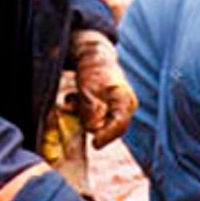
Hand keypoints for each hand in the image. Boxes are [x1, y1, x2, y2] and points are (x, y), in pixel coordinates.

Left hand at [70, 30, 137, 148]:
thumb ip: (90, 111)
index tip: (95, 144)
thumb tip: (93, 130)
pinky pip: (93, 119)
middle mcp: (124, 107)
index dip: (107, 136)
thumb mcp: (87, 91)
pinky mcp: (106, 109)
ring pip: (99, 123)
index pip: (120, 125)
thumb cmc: (92, 70)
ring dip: (84, 115)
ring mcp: (116, 109)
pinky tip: (75, 100)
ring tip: (75, 100)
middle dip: (91, 122)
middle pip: (110, 127)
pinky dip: (82, 112)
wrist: (92, 56)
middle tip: (77, 108)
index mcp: (124, 100)